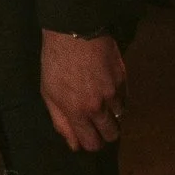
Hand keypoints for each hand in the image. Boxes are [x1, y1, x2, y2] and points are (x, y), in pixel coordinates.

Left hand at [40, 29, 126, 151]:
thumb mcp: (48, 93)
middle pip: (111, 135)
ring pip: (120, 117)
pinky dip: (118, 99)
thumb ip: (61, 121)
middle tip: (97, 123)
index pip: (92, 144)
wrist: (73, 30)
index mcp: (77, 112)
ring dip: (112, 114)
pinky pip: (125, 99)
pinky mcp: (123, 78)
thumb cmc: (55, 61)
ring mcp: (114, 92)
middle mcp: (98, 106)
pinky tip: (108, 89)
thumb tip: (74, 145)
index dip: (90, 144)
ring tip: (101, 101)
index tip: (88, 137)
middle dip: (104, 133)